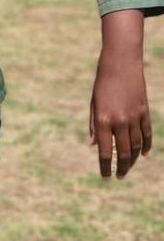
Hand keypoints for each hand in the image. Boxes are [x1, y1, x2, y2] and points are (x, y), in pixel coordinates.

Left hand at [89, 9, 152, 178]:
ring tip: (128, 167)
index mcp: (103, 120)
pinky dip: (146, 145)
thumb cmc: (101, 83)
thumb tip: (95, 145)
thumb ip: (94, 125)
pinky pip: (147, 134)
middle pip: (124, 152)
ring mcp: (134, 117)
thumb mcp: (93, 103)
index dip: (105, 166)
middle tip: (119, 176)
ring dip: (133, 159)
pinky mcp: (145, 112)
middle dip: (121, 167)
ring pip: (137, 146)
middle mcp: (120, 121)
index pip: (105, 151)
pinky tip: (143, 154)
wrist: (120, 64)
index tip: (105, 176)